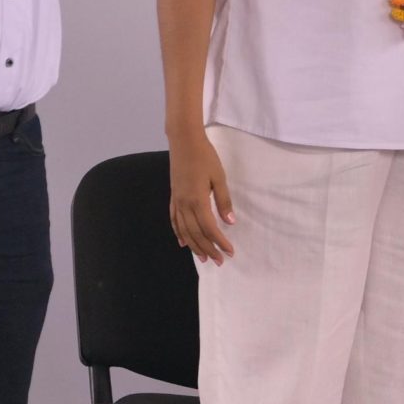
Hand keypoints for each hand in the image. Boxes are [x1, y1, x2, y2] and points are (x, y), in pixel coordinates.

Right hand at [168, 131, 237, 261]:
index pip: (210, 228)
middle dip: (208, 249)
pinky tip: (184, 242)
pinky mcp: (173, 197)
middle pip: (196, 233)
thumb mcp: (219, 178)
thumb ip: (224, 201)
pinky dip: (179, 233)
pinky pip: (174, 220)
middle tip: (219, 261)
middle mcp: (184, 205)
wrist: (184, 142)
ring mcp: (177, 201)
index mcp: (198, 200)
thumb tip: (230, 223)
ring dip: (194, 246)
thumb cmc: (205, 157)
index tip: (229, 252)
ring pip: (184, 230)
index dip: (220, 242)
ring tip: (204, 257)